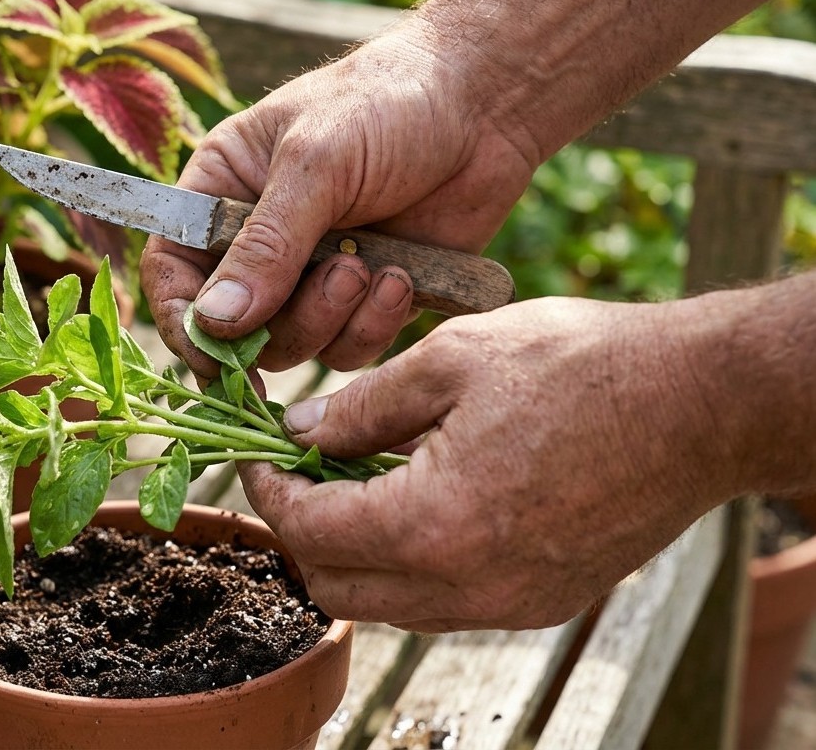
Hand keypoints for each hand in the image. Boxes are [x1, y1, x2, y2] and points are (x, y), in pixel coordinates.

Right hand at [141, 30, 537, 378]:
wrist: (485, 106)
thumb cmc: (388, 104)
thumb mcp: (316, 164)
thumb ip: (266, 246)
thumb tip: (214, 321)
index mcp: (223, 194)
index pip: (172, 271)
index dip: (184, 320)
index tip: (215, 354)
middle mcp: (258, 244)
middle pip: (234, 328)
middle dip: (285, 319)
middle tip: (340, 273)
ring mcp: (311, 278)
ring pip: (293, 347)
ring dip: (334, 318)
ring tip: (374, 264)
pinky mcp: (364, 304)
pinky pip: (348, 350)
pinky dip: (374, 324)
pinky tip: (404, 276)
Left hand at [240, 295, 739, 630]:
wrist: (703, 403)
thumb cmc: (583, 365)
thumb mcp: (452, 359)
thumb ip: (360, 406)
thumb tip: (300, 430)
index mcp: (433, 525)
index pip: (309, 532)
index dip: (269, 491)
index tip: (259, 456)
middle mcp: (466, 586)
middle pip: (335, 588)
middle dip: (302, 531)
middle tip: (301, 471)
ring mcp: (507, 605)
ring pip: (388, 603)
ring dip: (354, 551)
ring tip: (358, 480)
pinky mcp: (541, 602)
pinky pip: (443, 603)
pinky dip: (409, 563)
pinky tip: (420, 500)